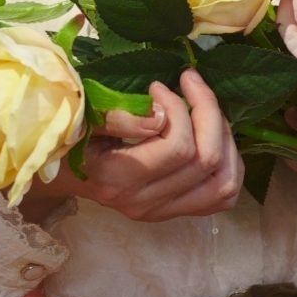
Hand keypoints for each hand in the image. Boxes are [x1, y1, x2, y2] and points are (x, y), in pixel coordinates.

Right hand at [21, 69, 242, 224]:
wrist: (65, 174)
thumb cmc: (72, 140)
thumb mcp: (84, 121)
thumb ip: (119, 117)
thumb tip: (160, 114)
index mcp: (119, 180)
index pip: (177, 148)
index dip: (180, 108)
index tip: (160, 87)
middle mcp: (144, 203)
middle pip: (207, 160)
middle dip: (209, 112)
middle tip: (191, 85)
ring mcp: (162, 212)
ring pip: (223, 181)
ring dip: (225, 138)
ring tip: (206, 111)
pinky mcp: (174, 212)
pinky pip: (222, 196)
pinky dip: (230, 164)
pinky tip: (216, 137)